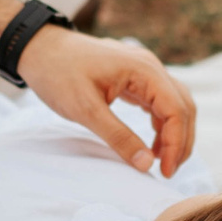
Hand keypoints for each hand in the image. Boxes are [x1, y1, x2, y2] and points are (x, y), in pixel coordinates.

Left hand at [18, 27, 197, 176]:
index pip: (176, 110)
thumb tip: (146, 164)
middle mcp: (150, 66)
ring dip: (174, 132)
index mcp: (143, 70)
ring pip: (174, 103)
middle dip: (181, 141)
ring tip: (161, 161)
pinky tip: (152, 143)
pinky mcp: (133, 76)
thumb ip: (118, 137)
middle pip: (183, 106)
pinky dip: (162, 123)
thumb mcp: (86, 110)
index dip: (176, 144)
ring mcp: (143, 70)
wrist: (38, 48)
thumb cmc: (58, 73)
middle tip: (168, 172)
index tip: (165, 172)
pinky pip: (159, 100)